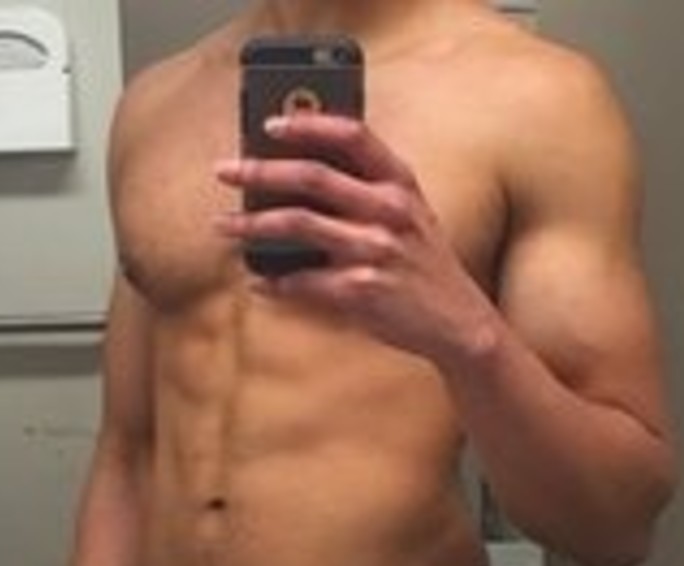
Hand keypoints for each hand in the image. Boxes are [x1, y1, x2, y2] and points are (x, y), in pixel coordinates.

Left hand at [214, 113, 499, 365]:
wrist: (459, 322)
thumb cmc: (425, 266)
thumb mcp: (412, 215)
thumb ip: (371, 189)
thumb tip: (300, 173)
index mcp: (400, 183)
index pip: (352, 135)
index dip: (307, 124)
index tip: (268, 125)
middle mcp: (388, 210)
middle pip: (311, 177)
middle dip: (259, 171)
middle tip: (224, 172)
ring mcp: (374, 251)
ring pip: (296, 225)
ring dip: (251, 225)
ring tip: (224, 227)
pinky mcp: (361, 291)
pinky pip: (302, 281)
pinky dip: (274, 282)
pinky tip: (258, 281)